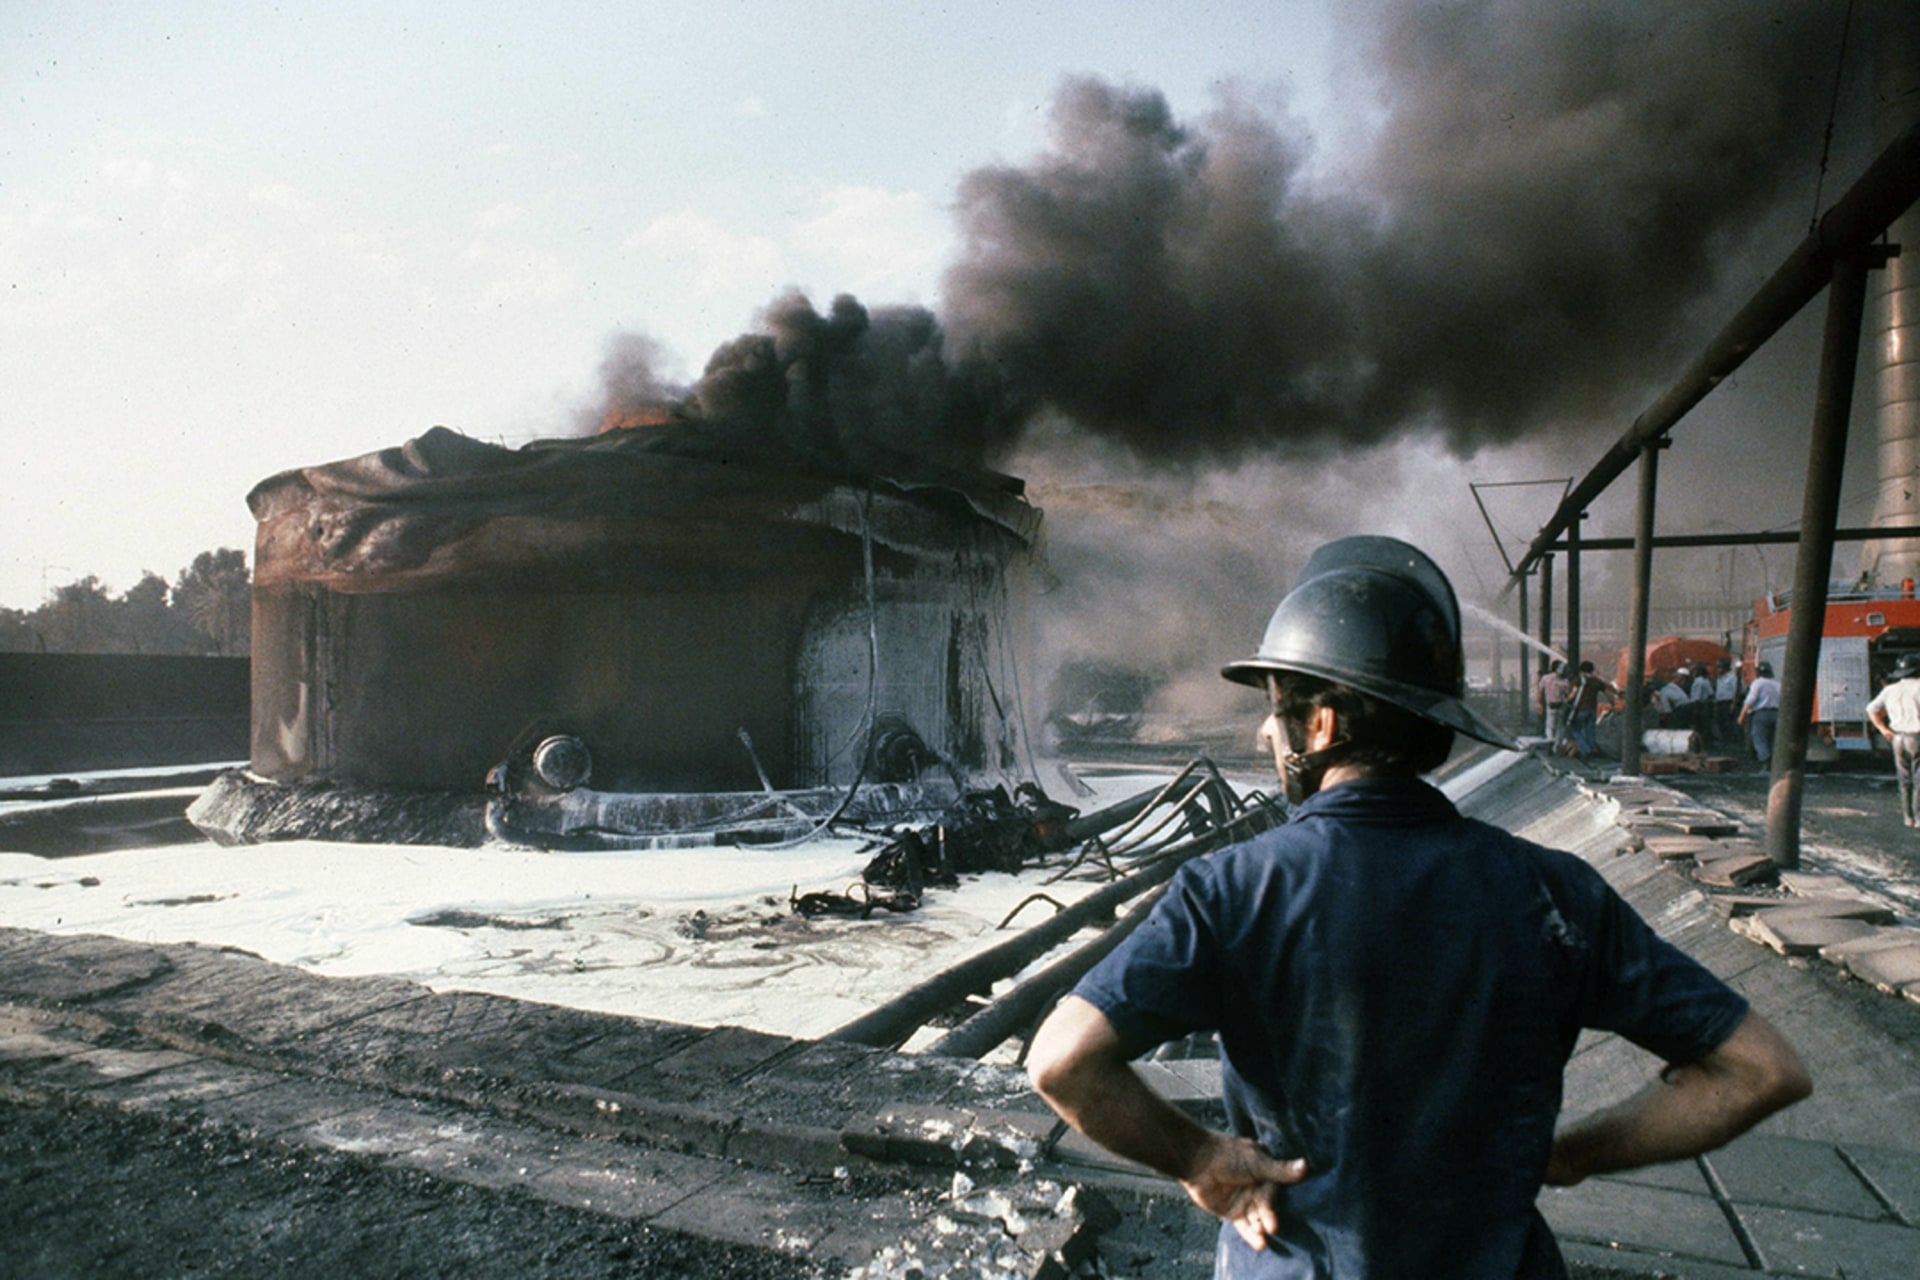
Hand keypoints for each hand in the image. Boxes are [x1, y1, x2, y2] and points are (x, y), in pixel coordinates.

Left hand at [1179, 1133, 1308, 1250]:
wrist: (1196, 1160)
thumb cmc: (1227, 1155)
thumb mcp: (1256, 1162)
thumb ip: (1280, 1170)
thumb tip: (1306, 1165)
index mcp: (1265, 1171)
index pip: (1274, 1191)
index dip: (1273, 1202)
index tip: (1272, 1210)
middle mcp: (1257, 1187)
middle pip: (1266, 1208)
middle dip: (1268, 1218)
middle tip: (1270, 1228)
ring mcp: (1245, 1200)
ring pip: (1257, 1218)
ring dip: (1260, 1230)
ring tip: (1263, 1241)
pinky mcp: (1232, 1212)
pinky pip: (1245, 1226)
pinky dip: (1251, 1235)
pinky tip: (1259, 1245)